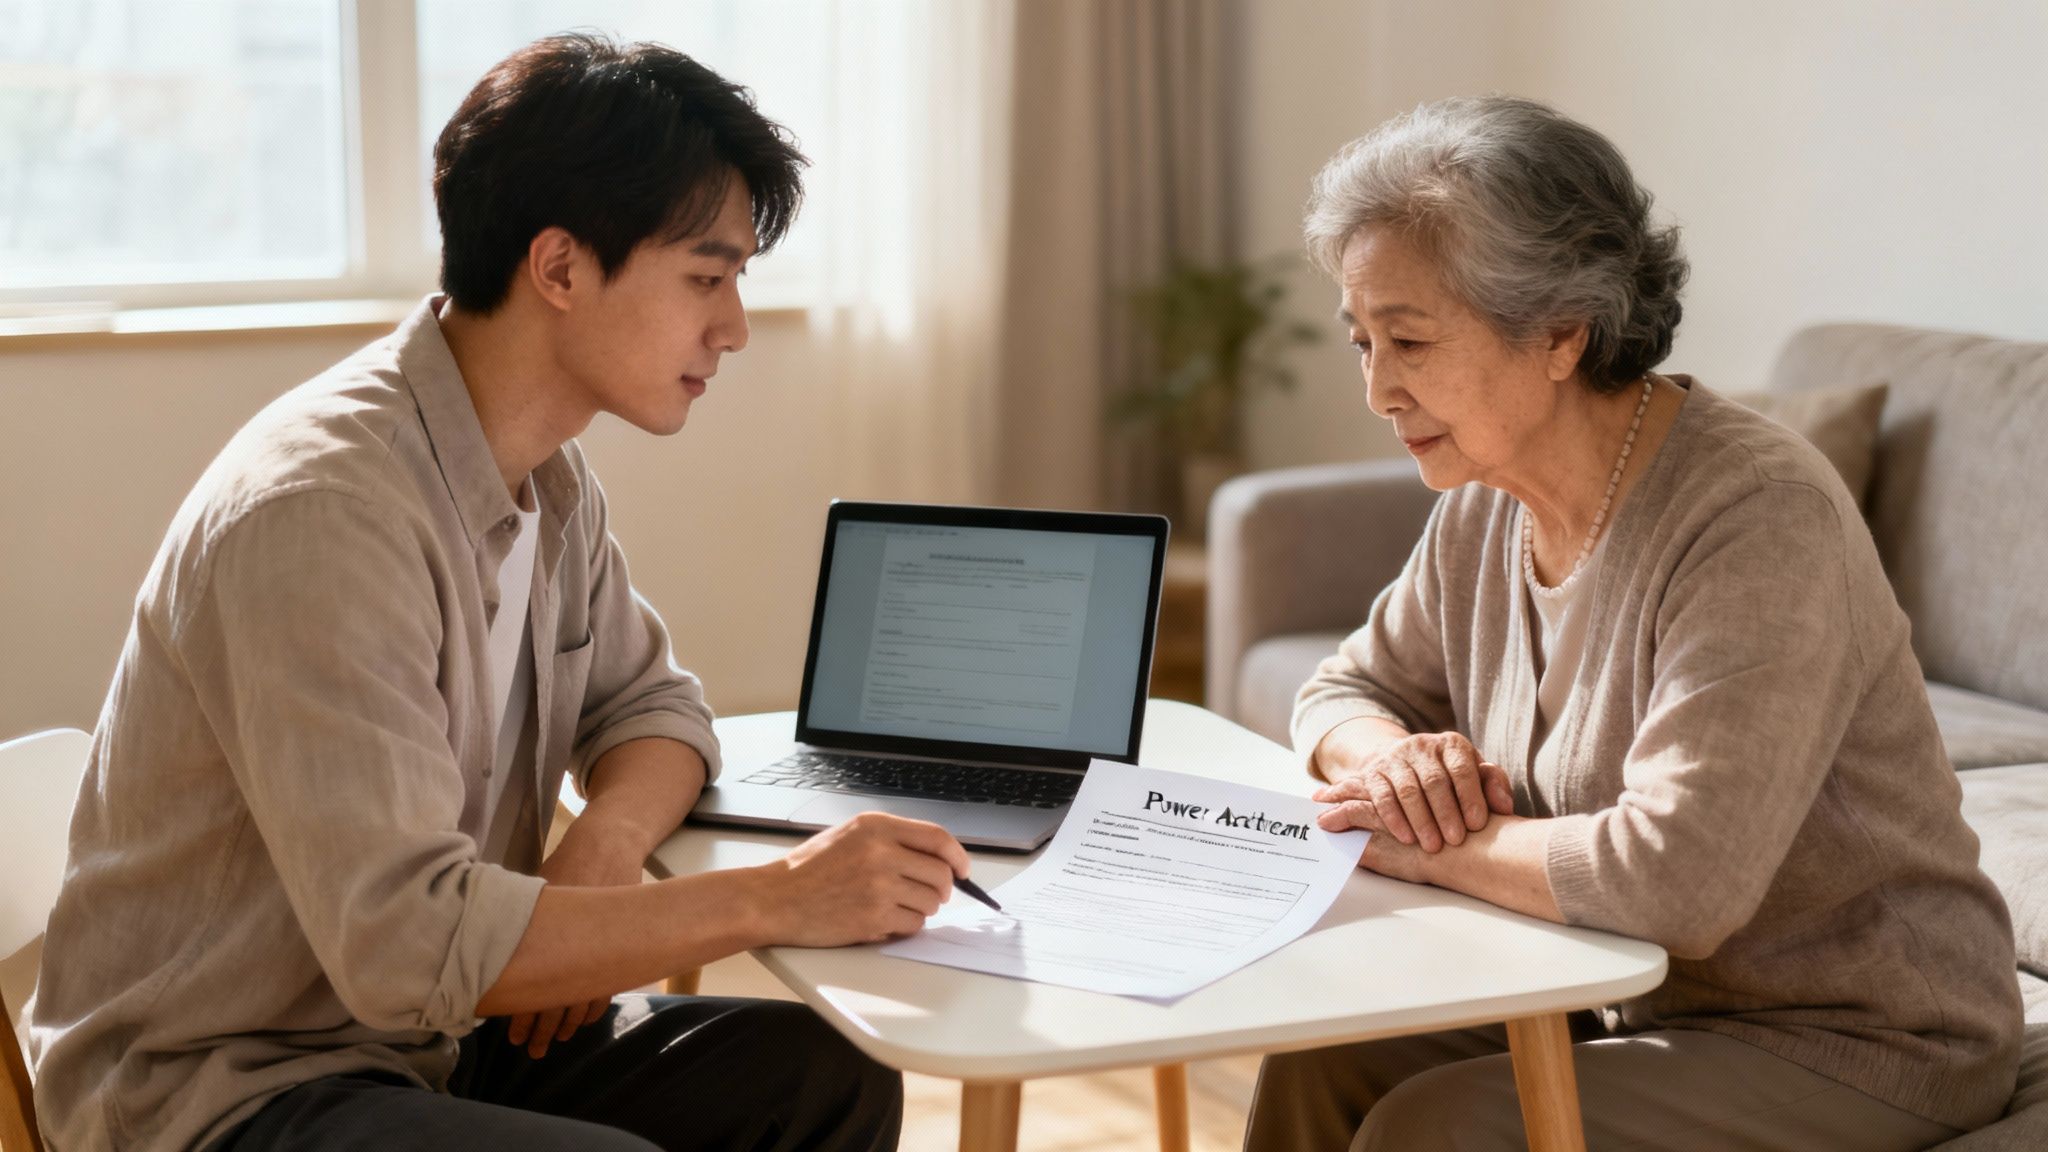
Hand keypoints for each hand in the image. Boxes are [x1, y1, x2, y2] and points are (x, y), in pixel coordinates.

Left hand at [507, 818, 644, 1057]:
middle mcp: (573, 949)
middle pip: (556, 1002)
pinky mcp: (617, 947)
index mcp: (548, 938)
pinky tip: (581, 1020)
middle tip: (531, 1050)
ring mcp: (599, 950)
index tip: (512, 1037)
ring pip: (581, 1000)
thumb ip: (518, 925)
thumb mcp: (536, 891)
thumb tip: (488, 953)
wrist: (607, 847)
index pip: (533, 991)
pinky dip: (593, 1007)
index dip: (522, 1018)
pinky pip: (606, 988)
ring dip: (567, 1023)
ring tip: (555, 1039)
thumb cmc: (566, 864)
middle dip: (542, 1029)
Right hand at [754, 812, 971, 947]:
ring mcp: (879, 886)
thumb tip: (936, 856)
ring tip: (894, 906)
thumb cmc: (808, 870)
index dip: (958, 856)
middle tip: (929, 894)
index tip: (963, 869)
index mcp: (876, 826)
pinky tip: (883, 920)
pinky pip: (912, 925)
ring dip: (921, 909)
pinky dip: (905, 926)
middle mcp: (881, 852)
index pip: (937, 838)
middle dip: (942, 888)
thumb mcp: (849, 836)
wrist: (774, 899)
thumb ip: (891, 840)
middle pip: (940, 874)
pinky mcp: (874, 917)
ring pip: (930, 902)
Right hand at [1313, 731, 1513, 851]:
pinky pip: (1382, 796)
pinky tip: (1406, 838)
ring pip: (1407, 789)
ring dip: (1421, 820)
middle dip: (1445, 813)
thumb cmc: (1450, 780)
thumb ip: (1493, 788)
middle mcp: (1422, 746)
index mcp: (1451, 745)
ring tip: (1432, 846)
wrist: (1405, 766)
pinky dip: (1394, 818)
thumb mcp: (1474, 778)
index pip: (1462, 768)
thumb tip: (1504, 806)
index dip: (1470, 797)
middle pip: (1434, 781)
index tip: (1477, 825)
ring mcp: (1395, 758)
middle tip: (1455, 841)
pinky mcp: (1374, 772)